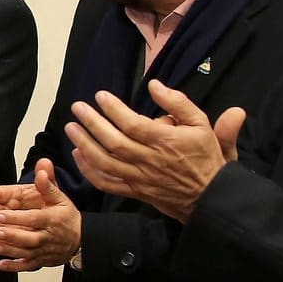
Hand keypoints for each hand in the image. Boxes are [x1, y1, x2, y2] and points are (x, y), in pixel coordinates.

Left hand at [0, 159, 81, 271]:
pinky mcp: (42, 261)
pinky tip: (0, 265)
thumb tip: (42, 166)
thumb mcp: (60, 198)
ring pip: (27, 252)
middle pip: (30, 238)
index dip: (17, 218)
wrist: (82, 239)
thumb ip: (48, 184)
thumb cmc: (66, 217)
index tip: (1, 214)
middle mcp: (48, 237)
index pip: (34, 218)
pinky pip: (28, 266)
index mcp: (52, 219)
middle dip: (12, 235)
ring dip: (9, 250)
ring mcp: (45, 251)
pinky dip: (15, 267)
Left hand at [65, 81, 243, 220]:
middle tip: (78, 108)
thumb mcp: (201, 124)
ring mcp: (140, 178)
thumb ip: (179, 103)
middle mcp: (150, 160)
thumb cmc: (205, 157)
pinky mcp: (135, 191)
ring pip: (106, 163)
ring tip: (72, 128)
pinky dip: (89, 171)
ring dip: (85, 145)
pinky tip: (78, 155)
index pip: (133, 124)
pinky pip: (107, 183)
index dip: (114, 110)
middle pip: (114, 142)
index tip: (100, 96)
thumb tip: (155, 85)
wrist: (211, 196)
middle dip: (92, 124)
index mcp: (166, 141)